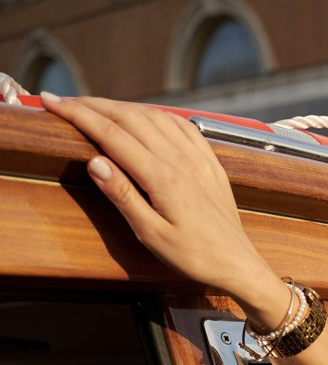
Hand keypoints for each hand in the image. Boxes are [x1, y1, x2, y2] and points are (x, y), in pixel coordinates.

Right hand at [39, 93, 289, 325]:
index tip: (52, 102)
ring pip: (153, 115)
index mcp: (162, 177)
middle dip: (92, 104)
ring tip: (96, 106)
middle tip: (65, 101)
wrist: (237, 264)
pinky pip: (180, 123)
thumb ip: (123, 196)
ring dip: (121, 106)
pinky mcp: (209, 160)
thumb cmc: (194, 257)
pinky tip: (145, 115)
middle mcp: (180, 159)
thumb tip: (95, 161)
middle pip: (128, 117)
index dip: (78, 114)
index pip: (110, 134)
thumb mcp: (151, 235)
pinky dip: (155, 113)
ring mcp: (197, 156)